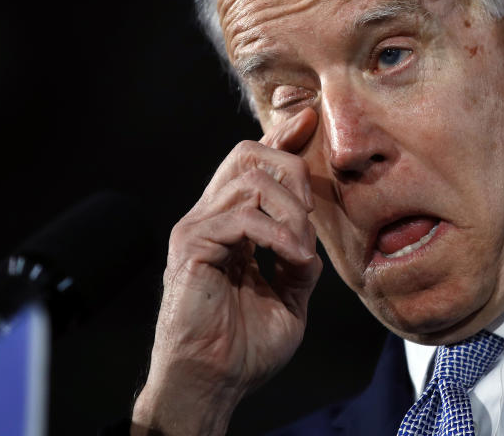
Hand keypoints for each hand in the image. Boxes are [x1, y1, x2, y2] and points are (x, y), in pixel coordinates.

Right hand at [131, 108, 321, 435]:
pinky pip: (243, 216)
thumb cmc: (243, 348)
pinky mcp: (192, 245)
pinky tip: (291, 259)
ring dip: (291, 211)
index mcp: (231, 226)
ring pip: (251, 179)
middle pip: (248, 153)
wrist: (214, 383)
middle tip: (309, 214)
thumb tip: (311, 237)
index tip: (308, 120)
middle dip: (291, 170)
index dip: (281, 138)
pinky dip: (277, 234)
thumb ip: (297, 259)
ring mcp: (197, 228)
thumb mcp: (288, 296)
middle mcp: (210, 218)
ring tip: (300, 251)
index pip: (253, 165)